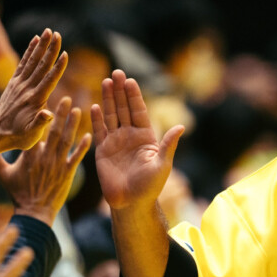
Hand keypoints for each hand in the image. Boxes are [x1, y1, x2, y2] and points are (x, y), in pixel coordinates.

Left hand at [0, 30, 67, 158]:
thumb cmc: (18, 136)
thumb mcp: (30, 135)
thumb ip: (39, 123)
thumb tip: (48, 113)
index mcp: (35, 100)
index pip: (49, 80)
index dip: (58, 67)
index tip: (65, 53)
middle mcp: (27, 88)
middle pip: (41, 65)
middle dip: (50, 49)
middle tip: (57, 34)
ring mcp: (19, 84)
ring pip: (32, 60)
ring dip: (41, 45)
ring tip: (48, 31)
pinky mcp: (14, 82)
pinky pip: (23, 63)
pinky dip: (29, 51)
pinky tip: (35, 40)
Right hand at [0, 96, 90, 226]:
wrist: (33, 212)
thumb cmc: (18, 194)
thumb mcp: (3, 175)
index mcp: (29, 154)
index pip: (34, 130)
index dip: (39, 116)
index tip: (43, 100)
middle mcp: (43, 156)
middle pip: (52, 131)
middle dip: (59, 113)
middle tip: (65, 98)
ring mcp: (56, 164)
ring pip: (66, 140)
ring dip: (72, 125)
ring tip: (78, 110)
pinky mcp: (67, 173)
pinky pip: (76, 157)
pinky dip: (83, 146)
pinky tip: (89, 135)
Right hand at [91, 69, 185, 211]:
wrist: (131, 203)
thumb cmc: (150, 187)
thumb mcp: (162, 164)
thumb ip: (168, 144)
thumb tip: (181, 126)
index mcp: (145, 137)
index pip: (139, 111)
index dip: (134, 96)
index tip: (130, 81)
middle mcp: (130, 136)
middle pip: (123, 108)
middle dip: (120, 91)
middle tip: (116, 72)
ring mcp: (115, 142)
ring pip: (111, 115)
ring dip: (108, 99)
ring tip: (105, 81)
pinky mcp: (102, 151)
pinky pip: (99, 131)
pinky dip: (97, 119)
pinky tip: (94, 105)